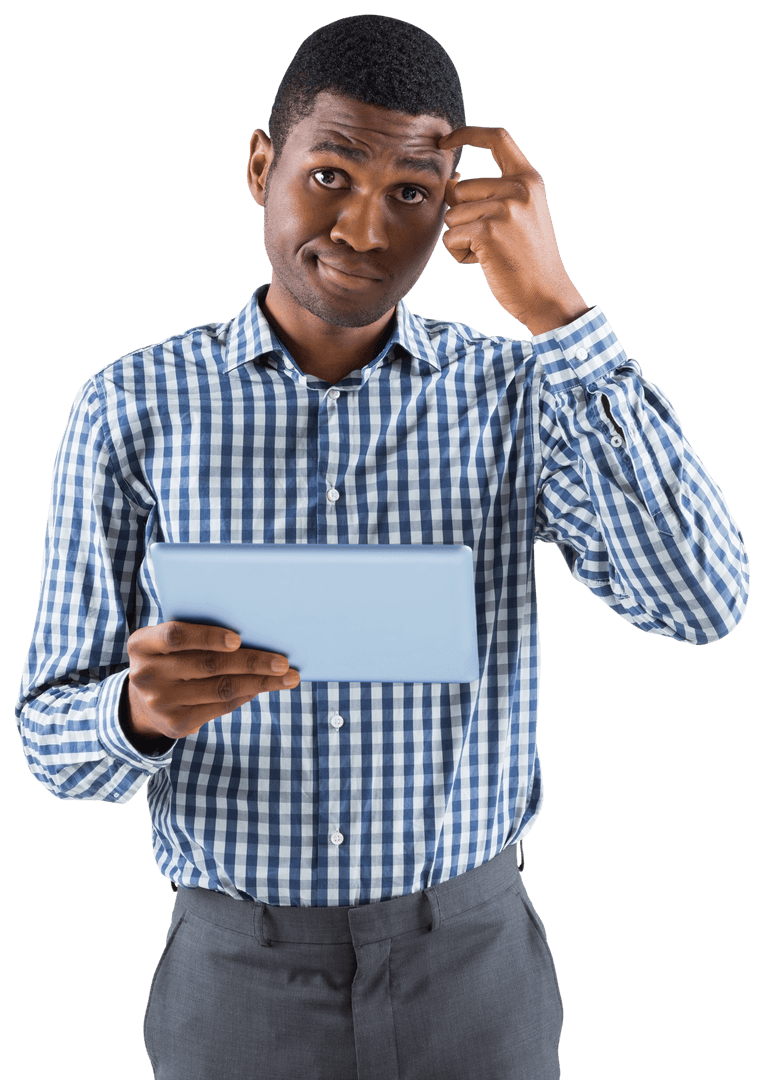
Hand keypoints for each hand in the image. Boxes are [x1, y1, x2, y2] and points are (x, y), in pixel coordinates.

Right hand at [125, 621, 299, 741]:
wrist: (141, 702)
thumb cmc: (169, 658)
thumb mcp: (167, 642)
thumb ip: (194, 634)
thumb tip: (253, 632)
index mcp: (141, 644)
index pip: (176, 636)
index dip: (207, 637)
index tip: (238, 639)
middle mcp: (146, 674)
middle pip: (207, 665)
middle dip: (251, 662)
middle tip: (282, 662)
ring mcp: (160, 702)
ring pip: (220, 688)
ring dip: (260, 682)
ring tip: (286, 677)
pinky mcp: (176, 724)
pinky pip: (220, 706)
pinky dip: (247, 695)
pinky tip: (264, 687)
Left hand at [438, 126, 589, 334]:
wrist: (547, 294)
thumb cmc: (528, 259)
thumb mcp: (520, 215)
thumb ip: (492, 194)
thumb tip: (451, 181)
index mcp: (529, 179)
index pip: (497, 138)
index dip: (467, 134)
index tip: (445, 140)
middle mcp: (518, 188)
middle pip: (461, 189)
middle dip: (462, 217)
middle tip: (490, 242)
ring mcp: (504, 208)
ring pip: (452, 216)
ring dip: (462, 240)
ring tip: (490, 254)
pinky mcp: (488, 232)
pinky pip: (451, 238)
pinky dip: (459, 255)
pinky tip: (484, 263)